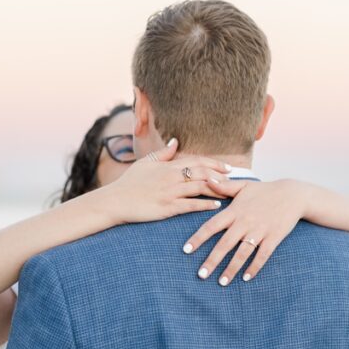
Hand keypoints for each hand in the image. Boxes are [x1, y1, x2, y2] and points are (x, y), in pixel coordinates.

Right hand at [99, 139, 231, 223]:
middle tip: (235, 179)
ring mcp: (169, 192)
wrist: (114, 201)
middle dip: (221, 175)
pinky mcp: (167, 207)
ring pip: (199, 187)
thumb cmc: (129, 183)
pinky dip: (204, 205)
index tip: (228, 167)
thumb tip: (175, 141)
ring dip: (217, 189)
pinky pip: (190, 205)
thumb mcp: (145, 164)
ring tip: (230, 192)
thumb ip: (163, 154)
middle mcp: (171, 177)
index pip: (196, 161)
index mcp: (168, 166)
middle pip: (202, 172)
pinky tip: (216, 206)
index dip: (214, 164)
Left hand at [183, 179, 302, 285]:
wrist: (293, 194)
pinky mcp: (274, 237)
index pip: (212, 225)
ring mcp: (260, 231)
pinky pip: (262, 255)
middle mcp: (245, 222)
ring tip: (222, 282)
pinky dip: (254, 267)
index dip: (198, 238)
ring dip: (231, 269)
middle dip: (212, 261)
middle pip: (225, 244)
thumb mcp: (244, 185)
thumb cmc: (266, 190)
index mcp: (235, 210)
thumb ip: (224, 186)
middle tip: (201, 275)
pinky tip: (246, 278)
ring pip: (242, 253)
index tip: (186, 250)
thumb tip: (206, 179)